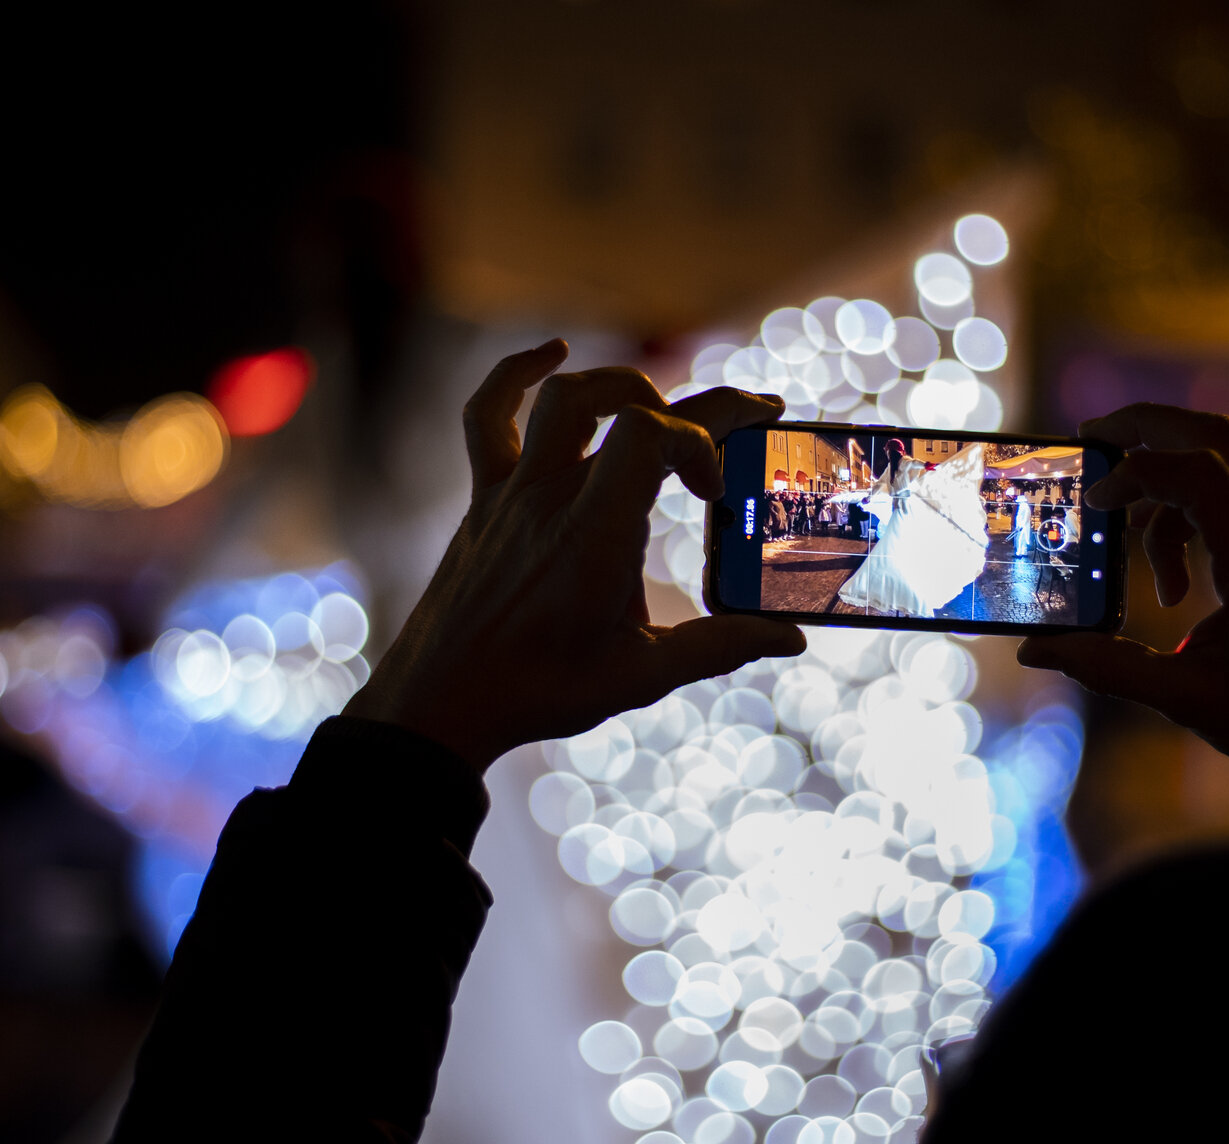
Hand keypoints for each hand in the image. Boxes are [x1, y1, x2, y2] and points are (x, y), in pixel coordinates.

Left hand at [346, 340, 805, 770]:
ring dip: (624, 385)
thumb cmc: (540, 691)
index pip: (651, 433)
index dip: (701, 440)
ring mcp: (512, 492)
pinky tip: (552, 355)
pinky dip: (517, 374)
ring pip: (564, 396)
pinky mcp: (484, 499)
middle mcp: (551, 498)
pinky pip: (488, 416)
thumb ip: (720, 647)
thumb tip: (790, 638)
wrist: (438, 703)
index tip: (715, 491)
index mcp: (593, 535)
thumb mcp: (642, 676)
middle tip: (750, 417)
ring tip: (666, 407)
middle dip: (703, 406)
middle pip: (625, 406)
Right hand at [1017, 404, 1228, 811]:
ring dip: (1170, 497)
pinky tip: (1184, 588)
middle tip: (1091, 436)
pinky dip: (1196, 518)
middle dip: (1148, 426)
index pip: (1197, 474)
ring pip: (1227, 468)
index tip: (1092, 503)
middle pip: (1217, 437)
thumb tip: (1037, 649)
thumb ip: (1108, 668)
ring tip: (1156, 582)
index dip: (1134, 472)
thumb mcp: (1188, 700)